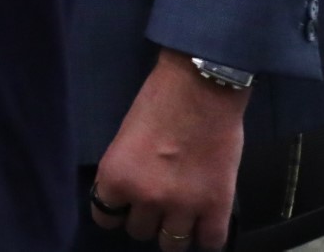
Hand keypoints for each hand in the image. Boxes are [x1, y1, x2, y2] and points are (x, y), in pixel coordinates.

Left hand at [89, 50, 247, 247]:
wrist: (201, 87)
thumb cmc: (159, 101)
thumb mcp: (125, 138)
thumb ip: (127, 172)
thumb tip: (131, 196)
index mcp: (117, 177)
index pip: (106, 218)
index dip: (117, 211)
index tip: (125, 206)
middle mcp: (146, 198)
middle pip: (140, 232)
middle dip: (148, 218)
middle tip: (158, 203)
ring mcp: (183, 206)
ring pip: (172, 245)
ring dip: (175, 232)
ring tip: (181, 217)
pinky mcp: (217, 206)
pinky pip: (211, 242)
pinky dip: (208, 237)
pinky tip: (205, 224)